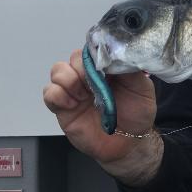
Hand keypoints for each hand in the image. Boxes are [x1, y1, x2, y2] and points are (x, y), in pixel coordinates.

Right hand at [43, 49, 161, 183]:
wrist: (128, 142)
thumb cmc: (137, 113)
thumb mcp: (142, 88)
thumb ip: (130, 69)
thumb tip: (117, 53)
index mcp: (106, 68)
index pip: (93, 49)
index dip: (94, 54)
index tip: (101, 64)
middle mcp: (88, 76)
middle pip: (73, 58)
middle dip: (80, 67)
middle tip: (92, 82)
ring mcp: (74, 91)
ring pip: (57, 70)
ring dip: (68, 79)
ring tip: (82, 94)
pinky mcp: (63, 108)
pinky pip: (49, 93)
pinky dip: (57, 94)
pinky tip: (72, 103)